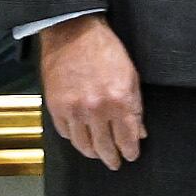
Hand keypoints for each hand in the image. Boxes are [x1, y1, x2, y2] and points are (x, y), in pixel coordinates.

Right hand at [40, 15, 144, 168]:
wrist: (73, 33)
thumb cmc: (105, 50)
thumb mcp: (131, 76)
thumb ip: (135, 107)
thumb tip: (139, 131)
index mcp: (119, 102)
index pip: (127, 139)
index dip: (130, 151)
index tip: (131, 155)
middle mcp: (96, 110)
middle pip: (105, 147)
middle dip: (112, 158)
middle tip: (115, 163)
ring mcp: (74, 110)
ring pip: (83, 144)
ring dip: (92, 153)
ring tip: (97, 154)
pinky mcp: (56, 107)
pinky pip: (65, 132)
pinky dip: (74, 138)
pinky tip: (80, 138)